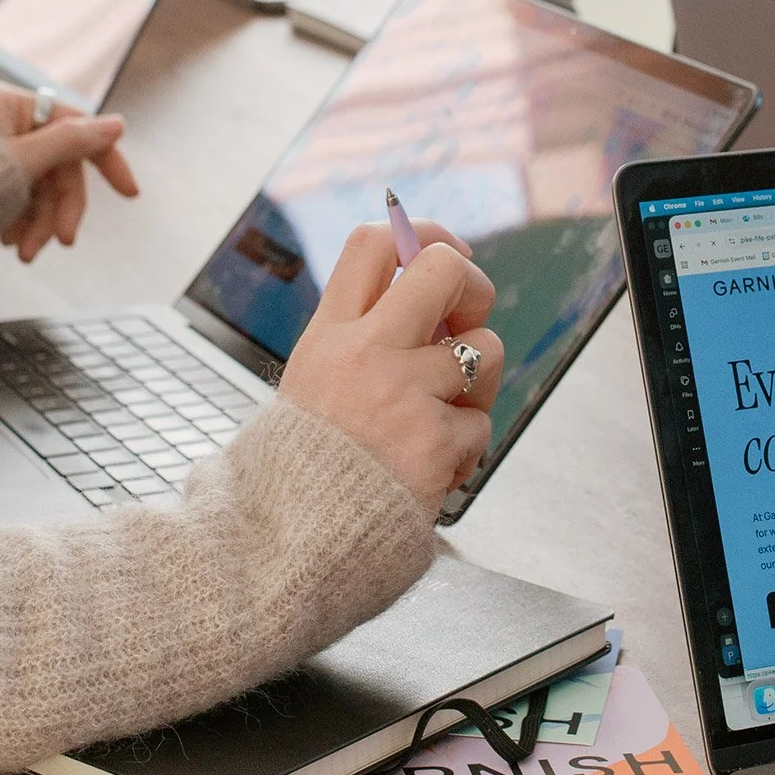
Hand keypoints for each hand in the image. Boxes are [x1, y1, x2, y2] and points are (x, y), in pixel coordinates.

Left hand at [0, 82, 139, 261]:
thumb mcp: (19, 164)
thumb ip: (70, 144)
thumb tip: (116, 124)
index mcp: (8, 106)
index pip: (75, 126)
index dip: (106, 159)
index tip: (128, 191)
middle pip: (57, 165)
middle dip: (58, 207)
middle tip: (60, 241)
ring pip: (37, 188)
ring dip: (38, 222)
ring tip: (22, 251)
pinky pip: (14, 198)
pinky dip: (18, 222)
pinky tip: (7, 241)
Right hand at [277, 222, 499, 513]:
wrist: (290, 541)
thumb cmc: (305, 463)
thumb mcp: (313, 378)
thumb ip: (361, 336)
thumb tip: (433, 298)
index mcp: (329, 333)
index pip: (374, 243)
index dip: (420, 234)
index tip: (439, 253)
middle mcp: (366, 352)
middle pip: (445, 270)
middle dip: (472, 287)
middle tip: (464, 320)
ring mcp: (403, 395)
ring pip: (484, 350)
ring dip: (477, 381)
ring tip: (443, 412)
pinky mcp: (434, 443)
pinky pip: (481, 424)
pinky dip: (465, 447)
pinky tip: (430, 465)